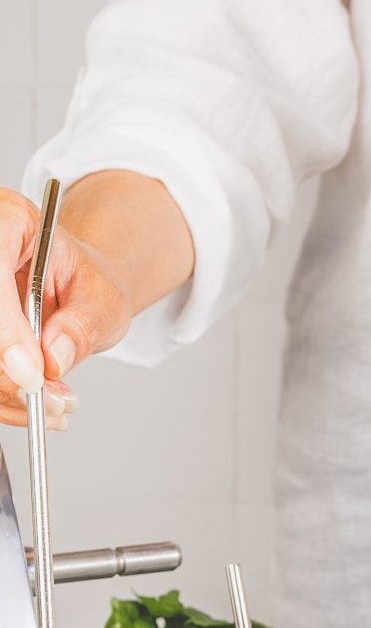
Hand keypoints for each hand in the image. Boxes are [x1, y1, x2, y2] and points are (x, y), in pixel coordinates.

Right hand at [0, 186, 133, 427]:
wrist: (75, 288)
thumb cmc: (85, 282)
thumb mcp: (103, 299)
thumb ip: (81, 325)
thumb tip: (52, 358)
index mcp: (8, 219)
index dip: (5, 326)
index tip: (32, 373)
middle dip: (7, 372)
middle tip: (49, 402)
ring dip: (8, 392)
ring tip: (56, 408)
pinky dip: (6, 399)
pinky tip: (40, 408)